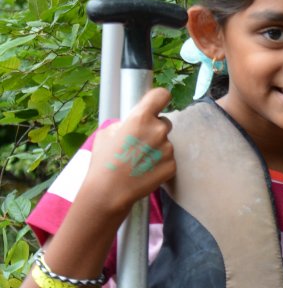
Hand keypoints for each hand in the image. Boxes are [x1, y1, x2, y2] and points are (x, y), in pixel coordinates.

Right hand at [85, 88, 174, 213]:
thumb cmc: (104, 161)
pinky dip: (160, 163)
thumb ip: (126, 122)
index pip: (161, 95)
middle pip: (164, 122)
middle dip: (155, 129)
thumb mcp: (107, 133)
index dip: (159, 98)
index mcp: (141, 118)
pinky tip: (145, 170)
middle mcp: (159, 130)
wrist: (109, 191)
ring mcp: (168, 149)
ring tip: (138, 161)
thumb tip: (134, 120)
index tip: (157, 103)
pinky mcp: (173, 165)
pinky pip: (169, 159)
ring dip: (157, 148)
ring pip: (166, 142)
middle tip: (139, 143)